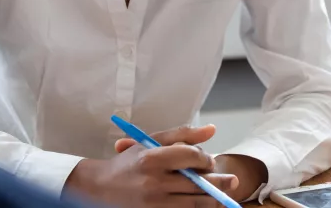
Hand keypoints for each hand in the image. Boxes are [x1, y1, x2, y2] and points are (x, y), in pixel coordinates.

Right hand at [115, 126, 266, 201]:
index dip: (205, 159)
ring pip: (195, 203)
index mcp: (151, 158)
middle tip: (231, 180)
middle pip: (196, 183)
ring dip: (213, 199)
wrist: (100, 188)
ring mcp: (154, 203)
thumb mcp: (150, 141)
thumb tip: (212, 130)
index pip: (189, 157)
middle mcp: (153, 182)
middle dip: (218, 182)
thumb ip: (182, 134)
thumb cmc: (128, 163)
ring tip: (222, 195)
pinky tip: (204, 203)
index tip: (209, 161)